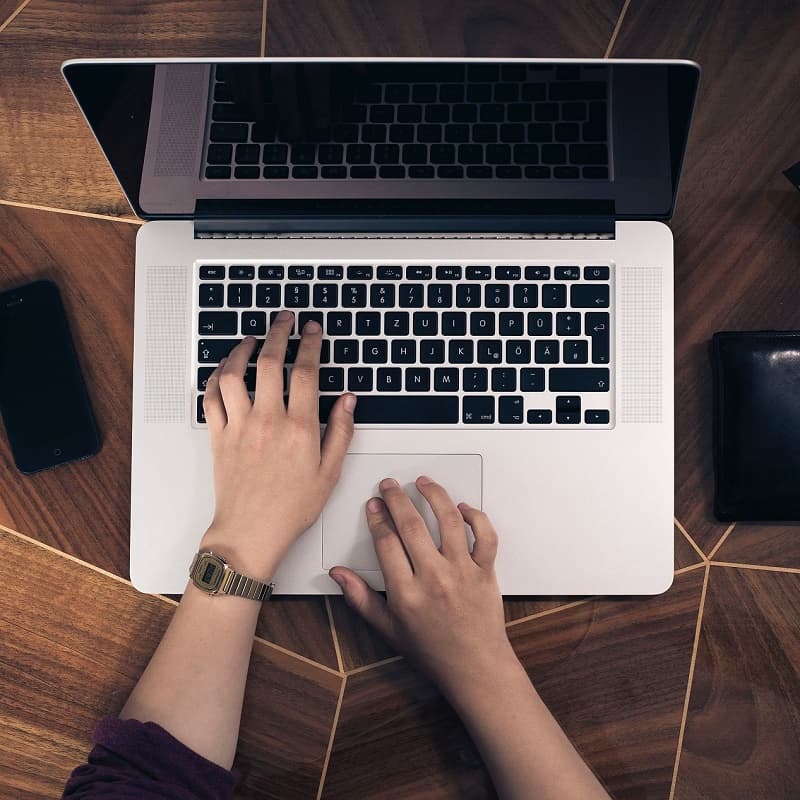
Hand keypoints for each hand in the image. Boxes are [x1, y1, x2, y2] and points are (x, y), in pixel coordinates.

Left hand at [200, 311, 355, 576]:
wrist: (251, 532)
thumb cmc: (291, 508)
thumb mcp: (329, 473)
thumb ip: (341, 432)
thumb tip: (348, 401)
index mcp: (299, 428)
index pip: (306, 372)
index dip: (310, 344)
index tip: (312, 330)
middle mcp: (267, 421)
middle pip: (270, 362)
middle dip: (279, 332)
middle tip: (284, 319)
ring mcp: (239, 426)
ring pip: (234, 374)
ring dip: (241, 350)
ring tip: (252, 339)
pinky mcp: (218, 436)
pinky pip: (211, 397)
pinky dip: (216, 377)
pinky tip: (224, 370)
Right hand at [330, 476, 515, 697]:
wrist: (475, 668)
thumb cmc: (433, 651)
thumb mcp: (388, 629)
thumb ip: (361, 598)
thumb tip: (338, 575)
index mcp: (406, 593)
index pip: (386, 542)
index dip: (377, 517)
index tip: (373, 505)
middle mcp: (434, 578)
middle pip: (411, 525)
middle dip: (396, 498)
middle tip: (389, 485)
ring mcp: (462, 572)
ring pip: (448, 521)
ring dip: (434, 496)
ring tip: (423, 483)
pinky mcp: (485, 571)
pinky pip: (485, 536)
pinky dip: (476, 517)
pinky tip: (462, 507)